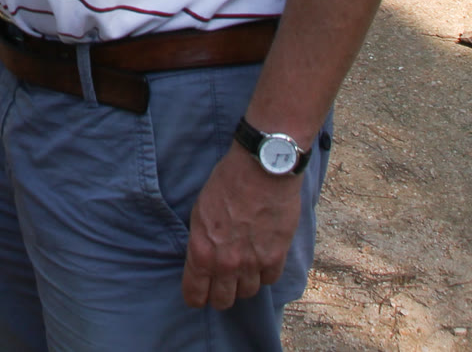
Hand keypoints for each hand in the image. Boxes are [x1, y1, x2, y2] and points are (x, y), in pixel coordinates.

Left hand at [180, 146, 303, 309]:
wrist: (261, 169)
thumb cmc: (226, 183)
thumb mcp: (200, 212)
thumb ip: (202, 241)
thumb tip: (203, 259)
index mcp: (202, 252)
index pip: (195, 294)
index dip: (196, 297)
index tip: (199, 295)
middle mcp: (226, 264)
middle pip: (223, 301)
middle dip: (220, 295)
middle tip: (222, 284)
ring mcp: (252, 263)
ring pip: (247, 292)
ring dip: (244, 283)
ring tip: (243, 268)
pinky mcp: (276, 257)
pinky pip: (269, 280)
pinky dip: (265, 272)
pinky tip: (262, 258)